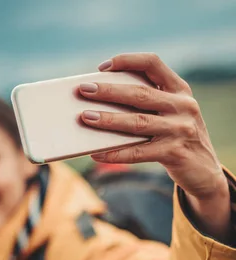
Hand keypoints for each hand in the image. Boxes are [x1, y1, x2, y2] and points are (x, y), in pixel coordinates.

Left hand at [78, 52, 230, 239]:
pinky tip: (95, 153)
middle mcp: (183, 106)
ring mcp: (181, 129)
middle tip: (83, 89)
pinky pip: (137, 152)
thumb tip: (96, 102)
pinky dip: (114, 153)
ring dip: (108, 119)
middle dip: (108, 91)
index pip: (153, 64)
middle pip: (140, 93)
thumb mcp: (169, 113)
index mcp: (179, 90)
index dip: (127, 61)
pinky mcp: (175, 153)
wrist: (204, 170)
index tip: (102, 67)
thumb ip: (145, 104)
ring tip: (85, 117)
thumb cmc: (174, 136)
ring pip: (137, 122)